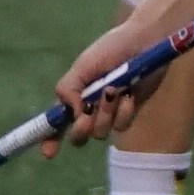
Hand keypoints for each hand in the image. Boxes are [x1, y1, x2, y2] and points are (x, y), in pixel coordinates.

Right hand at [54, 7, 177, 141]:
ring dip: (105, 114)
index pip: (57, 122)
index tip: (49, 152)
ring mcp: (110, 113)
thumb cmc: (111, 49)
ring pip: (100, 132)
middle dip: (80, 130)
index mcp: (74, 95)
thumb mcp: (83, 65)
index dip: (50, 139)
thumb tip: (72, 114)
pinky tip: (129, 94)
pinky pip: (121, 125)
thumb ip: (69, 89)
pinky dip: (123, 111)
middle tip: (86, 116)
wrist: (144, 42)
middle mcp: (90, 108)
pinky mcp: (129, 112)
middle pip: (79, 136)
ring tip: (113, 91)